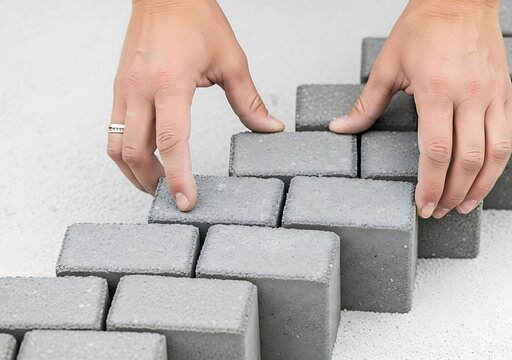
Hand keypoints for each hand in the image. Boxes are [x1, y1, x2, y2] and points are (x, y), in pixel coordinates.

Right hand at [107, 0, 283, 210]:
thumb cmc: (194, 17)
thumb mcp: (231, 60)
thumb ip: (249, 101)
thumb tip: (268, 127)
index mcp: (170, 83)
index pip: (170, 143)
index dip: (178, 177)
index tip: (186, 201)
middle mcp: (140, 89)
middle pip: (135, 153)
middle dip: (152, 183)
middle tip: (172, 198)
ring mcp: (124, 89)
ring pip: (116, 146)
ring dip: (134, 172)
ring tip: (157, 185)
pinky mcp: (119, 87)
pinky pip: (114, 130)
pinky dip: (127, 152)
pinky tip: (145, 158)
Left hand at [330, 0, 511, 218]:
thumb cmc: (424, 26)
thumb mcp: (388, 64)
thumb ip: (368, 104)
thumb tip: (342, 128)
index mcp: (436, 89)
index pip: (435, 151)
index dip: (430, 185)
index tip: (423, 205)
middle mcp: (469, 95)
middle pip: (466, 160)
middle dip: (453, 194)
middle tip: (440, 210)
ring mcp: (492, 95)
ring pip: (495, 154)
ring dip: (481, 187)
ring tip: (465, 206)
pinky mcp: (506, 94)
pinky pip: (509, 137)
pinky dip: (498, 164)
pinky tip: (486, 178)